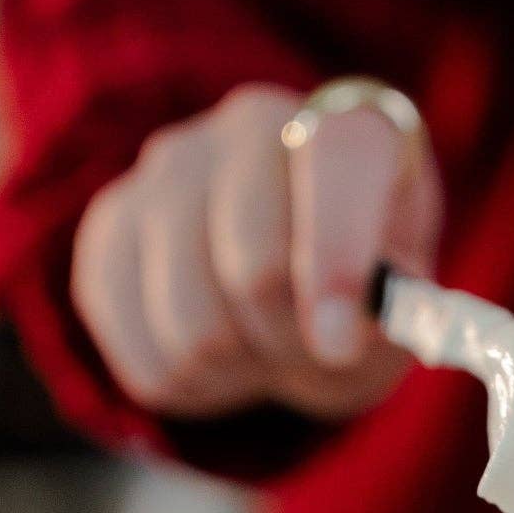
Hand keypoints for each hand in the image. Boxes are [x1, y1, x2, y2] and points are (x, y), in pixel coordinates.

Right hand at [72, 83, 441, 422]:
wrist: (295, 279)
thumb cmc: (362, 289)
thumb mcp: (404, 303)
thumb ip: (393, 315)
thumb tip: (341, 334)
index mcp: (342, 126)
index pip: (333, 163)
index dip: (335, 262)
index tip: (338, 346)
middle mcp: (246, 128)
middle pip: (253, 270)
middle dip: (289, 342)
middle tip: (313, 350)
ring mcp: (165, 171)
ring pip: (190, 327)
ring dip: (237, 371)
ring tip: (262, 348)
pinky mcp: (108, 233)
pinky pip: (144, 358)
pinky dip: (189, 386)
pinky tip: (218, 355)